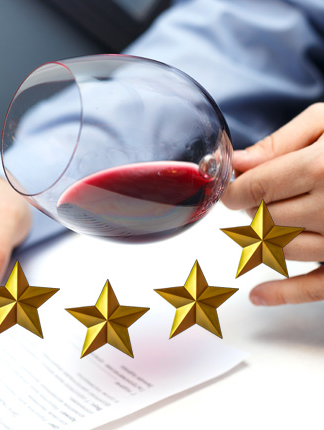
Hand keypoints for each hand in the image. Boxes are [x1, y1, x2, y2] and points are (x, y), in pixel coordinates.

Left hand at [222, 103, 323, 305]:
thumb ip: (281, 141)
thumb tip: (238, 163)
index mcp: (321, 169)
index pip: (253, 189)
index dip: (235, 190)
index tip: (233, 190)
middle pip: (264, 219)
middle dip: (253, 208)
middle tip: (262, 196)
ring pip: (280, 249)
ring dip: (268, 236)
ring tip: (275, 218)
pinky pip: (314, 286)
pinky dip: (283, 294)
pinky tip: (259, 295)